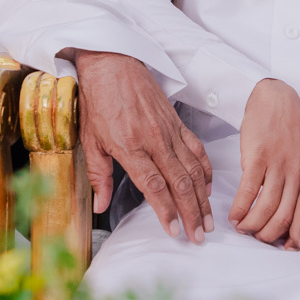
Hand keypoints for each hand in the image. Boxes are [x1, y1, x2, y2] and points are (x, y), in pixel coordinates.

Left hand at [65, 50, 211, 241]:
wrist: (112, 64)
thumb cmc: (98, 100)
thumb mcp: (90, 140)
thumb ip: (98, 176)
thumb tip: (100, 206)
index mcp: (130, 146)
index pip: (154, 186)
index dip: (166, 211)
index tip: (174, 230)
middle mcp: (154, 140)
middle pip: (179, 183)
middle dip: (192, 212)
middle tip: (199, 235)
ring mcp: (169, 131)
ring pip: (193, 169)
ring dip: (202, 198)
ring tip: (209, 219)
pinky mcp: (177, 123)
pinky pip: (197, 149)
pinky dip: (205, 170)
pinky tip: (207, 187)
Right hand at [232, 80, 299, 243]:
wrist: (275, 98)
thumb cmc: (289, 128)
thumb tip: (291, 214)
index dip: (292, 234)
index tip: (282, 246)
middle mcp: (298, 171)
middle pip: (284, 217)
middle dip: (269, 235)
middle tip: (257, 238)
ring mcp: (278, 164)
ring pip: (266, 208)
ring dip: (252, 225)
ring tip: (242, 228)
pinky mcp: (258, 157)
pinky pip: (248, 192)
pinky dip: (239, 209)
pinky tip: (233, 215)